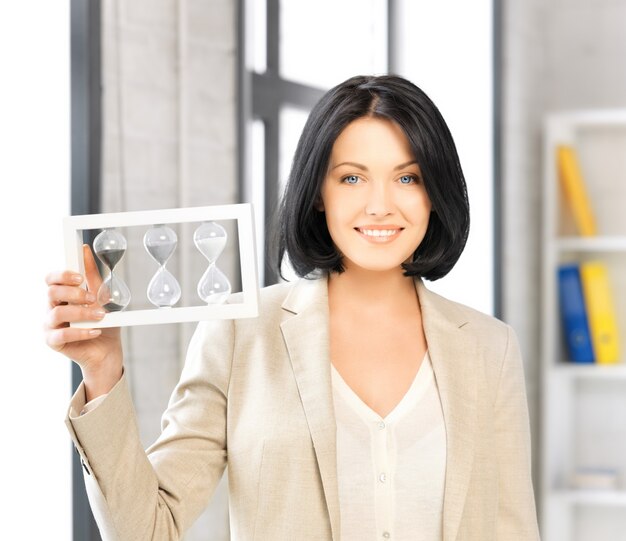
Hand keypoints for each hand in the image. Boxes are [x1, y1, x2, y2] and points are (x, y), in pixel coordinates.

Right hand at [45, 244, 122, 398]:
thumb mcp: (101, 296)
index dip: (62, 275)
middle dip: (74, 293)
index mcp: (61, 295)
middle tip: (93, 299)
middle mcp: (51, 308)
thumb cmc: (102, 322)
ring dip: (82, 313)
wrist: (107, 349)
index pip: (50, 279)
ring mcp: (49, 325)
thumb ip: (93, 277)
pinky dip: (81, 332)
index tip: (79, 277)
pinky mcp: (53, 342)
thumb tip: (85, 251)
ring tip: (100, 316)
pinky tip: (96, 331)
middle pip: (51, 293)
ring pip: (57, 313)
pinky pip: (62, 334)